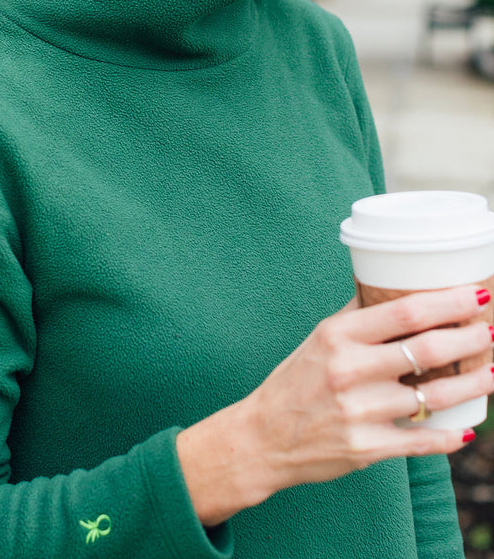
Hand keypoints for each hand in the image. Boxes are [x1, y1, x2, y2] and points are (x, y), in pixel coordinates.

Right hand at [176, 284, 493, 525]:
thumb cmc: (295, 381)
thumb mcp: (319, 338)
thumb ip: (357, 315)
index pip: (404, 312)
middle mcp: (350, 371)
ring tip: (493, 371)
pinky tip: (469, 428)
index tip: (475, 293)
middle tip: (490, 329)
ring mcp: (361, 413)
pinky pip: (422, 441)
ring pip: (435, 397)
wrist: (264, 437)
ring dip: (475, 384)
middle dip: (471, 338)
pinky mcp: (368, 449)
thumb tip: (391, 285)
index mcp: (339, 336)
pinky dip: (451, 436)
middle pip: (428, 351)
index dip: (447, 302)